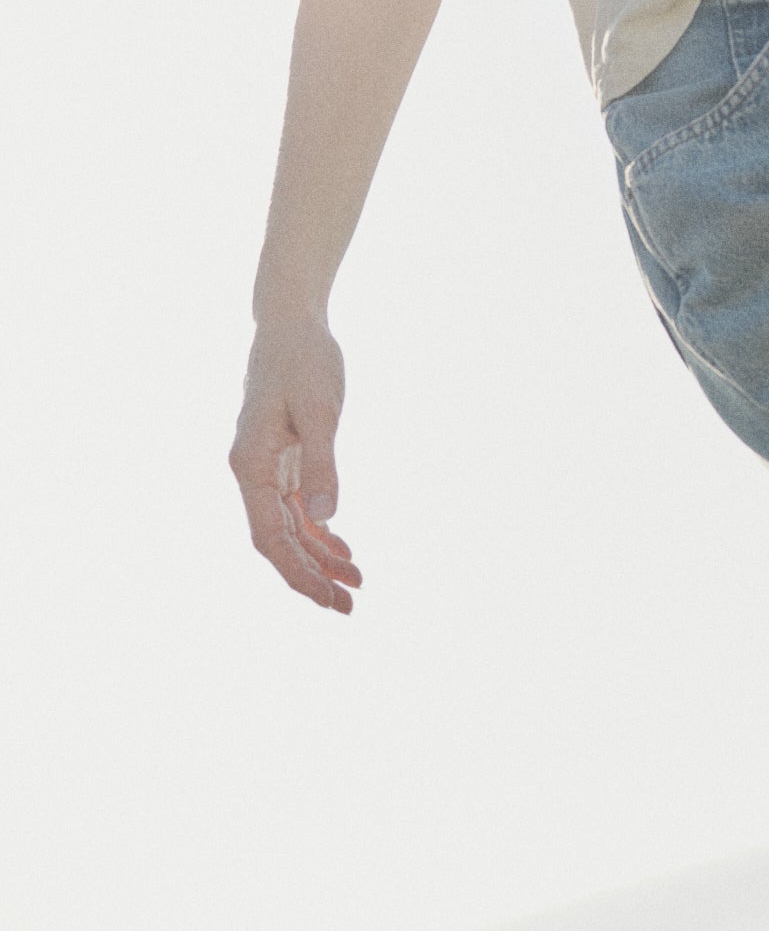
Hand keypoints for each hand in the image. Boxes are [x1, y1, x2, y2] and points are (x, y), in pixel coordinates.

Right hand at [231, 319, 361, 612]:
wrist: (292, 324)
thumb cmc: (304, 359)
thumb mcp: (319, 409)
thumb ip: (322, 464)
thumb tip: (326, 519)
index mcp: (249, 466)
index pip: (269, 537)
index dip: (298, 572)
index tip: (329, 598)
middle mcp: (251, 473)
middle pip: (278, 541)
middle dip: (311, 576)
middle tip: (350, 606)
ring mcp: (266, 468)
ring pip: (290, 528)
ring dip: (319, 557)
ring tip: (356, 583)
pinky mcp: (283, 459)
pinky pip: (297, 508)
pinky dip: (320, 531)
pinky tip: (343, 549)